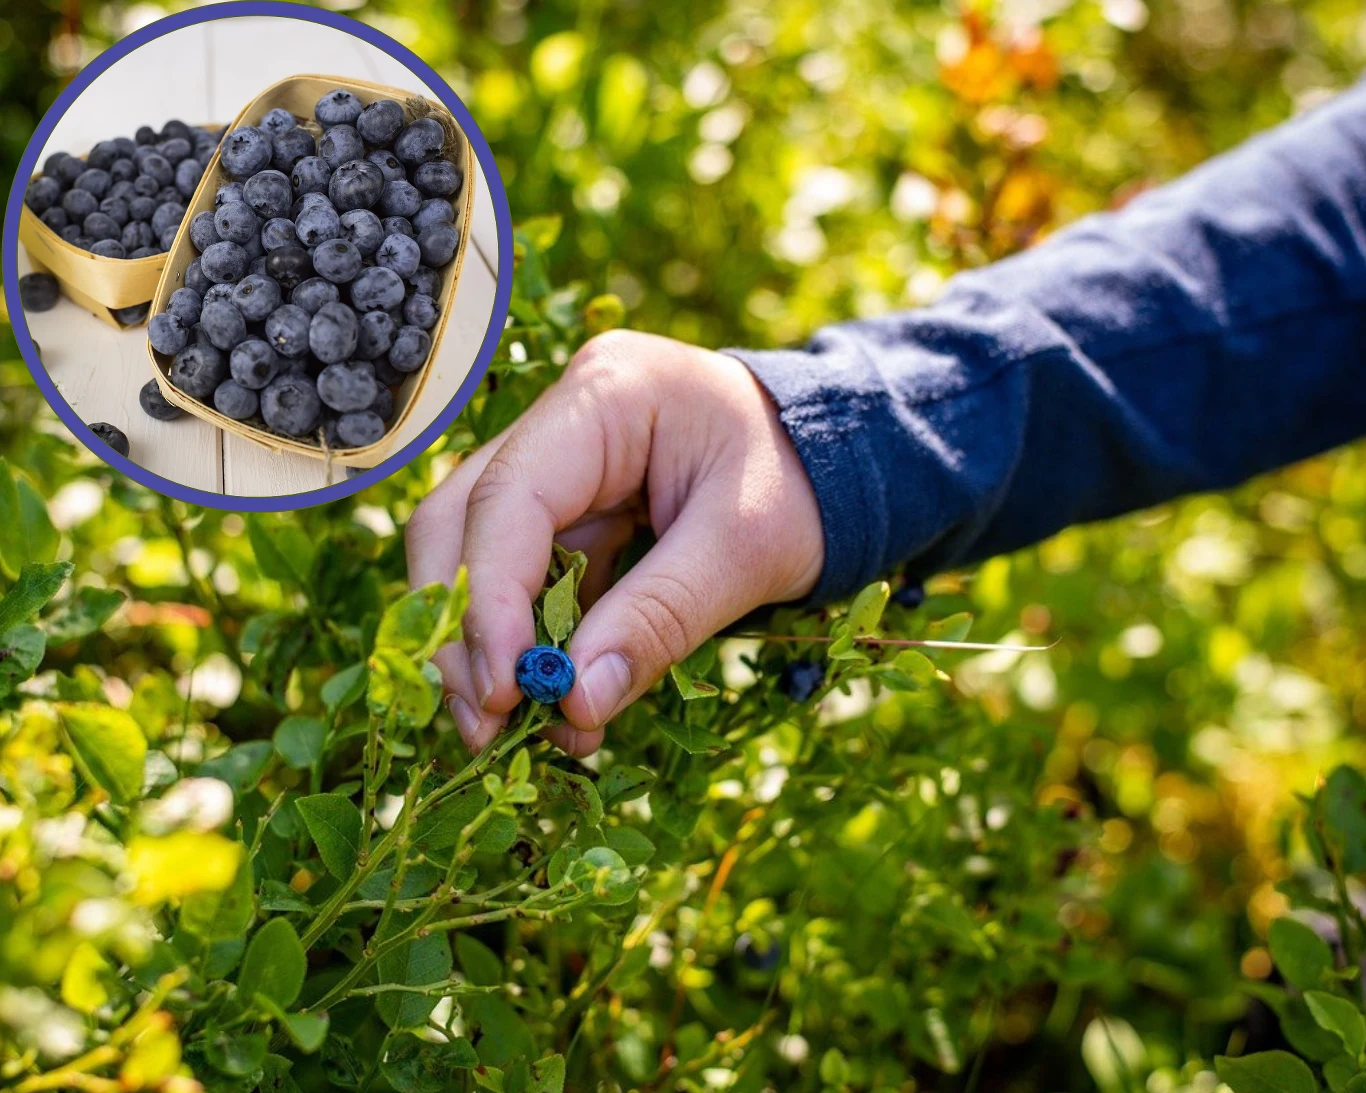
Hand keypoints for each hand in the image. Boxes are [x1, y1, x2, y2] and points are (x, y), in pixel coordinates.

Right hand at [405, 330, 823, 755]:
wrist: (845, 464)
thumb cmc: (808, 485)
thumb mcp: (747, 549)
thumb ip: (660, 619)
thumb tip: (573, 705)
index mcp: (607, 394)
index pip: (509, 498)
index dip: (488, 601)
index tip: (500, 693)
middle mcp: (565, 420)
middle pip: (465, 522)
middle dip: (464, 629)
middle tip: (483, 725)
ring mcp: (563, 465)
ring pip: (481, 556)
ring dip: (491, 648)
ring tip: (519, 732)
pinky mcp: (575, 512)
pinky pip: (531, 581)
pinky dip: (537, 646)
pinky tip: (560, 706)